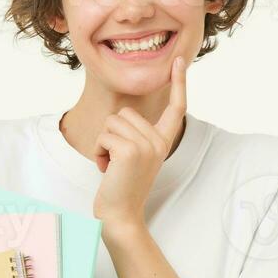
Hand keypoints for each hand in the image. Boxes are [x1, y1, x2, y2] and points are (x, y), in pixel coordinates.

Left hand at [92, 55, 187, 230]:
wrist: (120, 216)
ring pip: (112, 122)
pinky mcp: (130, 151)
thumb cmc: (121, 187)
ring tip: (112, 165)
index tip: (179, 61)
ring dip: (104, 143)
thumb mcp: (134, 157)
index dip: (178, 83)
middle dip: (112, 134)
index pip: (176, 107)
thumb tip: (122, 117)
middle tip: (117, 160)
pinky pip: (104, 135)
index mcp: (163, 142)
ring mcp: (146, 146)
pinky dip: (98, 151)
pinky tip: (107, 169)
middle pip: (126, 113)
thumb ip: (135, 136)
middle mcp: (159, 142)